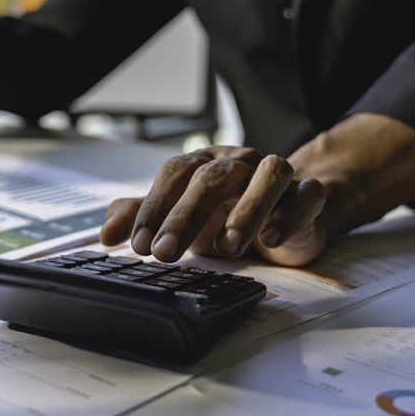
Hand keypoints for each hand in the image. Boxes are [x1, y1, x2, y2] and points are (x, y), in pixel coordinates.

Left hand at [100, 146, 329, 266]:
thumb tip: (105, 233)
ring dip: (245, 211)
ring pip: (266, 178)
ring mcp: (277, 175)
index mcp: (204, 163)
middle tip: (165, 253)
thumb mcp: (180, 219)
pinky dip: (290, 214)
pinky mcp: (309, 194)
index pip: (175, 173)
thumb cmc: (226, 215)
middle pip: (213, 177)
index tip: (139, 244)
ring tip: (224, 248)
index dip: (155, 207)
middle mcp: (240, 162)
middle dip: (185, 216)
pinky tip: (272, 238)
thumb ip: (143, 218)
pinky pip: (306, 196)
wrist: (287, 215)